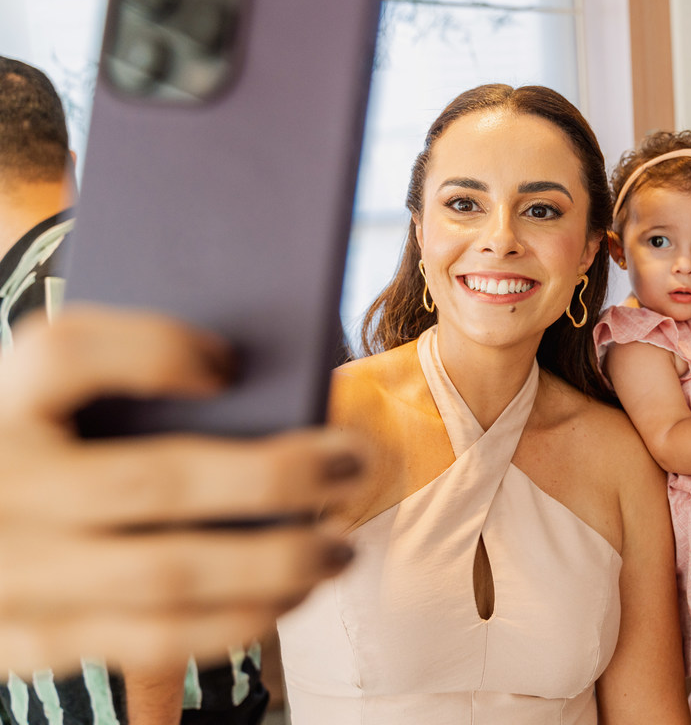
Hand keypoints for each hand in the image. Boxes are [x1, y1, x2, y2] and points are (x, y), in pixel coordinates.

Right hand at [0, 306, 364, 673]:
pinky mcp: (27, 642)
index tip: (229, 362)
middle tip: (354, 460)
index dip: (156, 350)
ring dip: (275, 565)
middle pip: (154, 480)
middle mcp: (3, 486)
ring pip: (167, 576)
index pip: (64, 354)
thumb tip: (245, 378)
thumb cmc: (35, 453)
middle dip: (275, 476)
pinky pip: (151, 642)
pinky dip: (234, 622)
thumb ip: (122, 375)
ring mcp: (14, 575)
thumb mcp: (52, 403)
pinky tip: (287, 597)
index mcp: (4, 403)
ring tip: (338, 549)